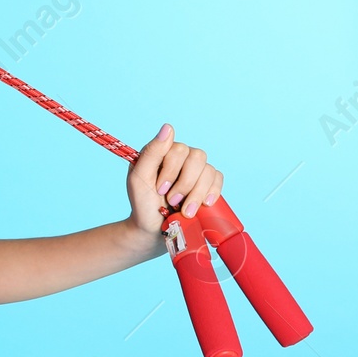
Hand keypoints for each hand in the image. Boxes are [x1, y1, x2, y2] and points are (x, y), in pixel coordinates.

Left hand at [125, 123, 224, 249]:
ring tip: (185, 210)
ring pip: (209, 170)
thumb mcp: (139, 178)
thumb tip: (169, 127)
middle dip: (185, 184)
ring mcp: (195, 169)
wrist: (155, 229)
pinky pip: (218, 179)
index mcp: (162, 152)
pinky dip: (212, 193)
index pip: (178, 149)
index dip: (171, 170)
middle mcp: (180, 157)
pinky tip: (204, 204)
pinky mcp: (207, 183)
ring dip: (196, 193)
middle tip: (171, 201)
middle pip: (197, 157)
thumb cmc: (143, 204)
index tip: (159, 189)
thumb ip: (151, 152)